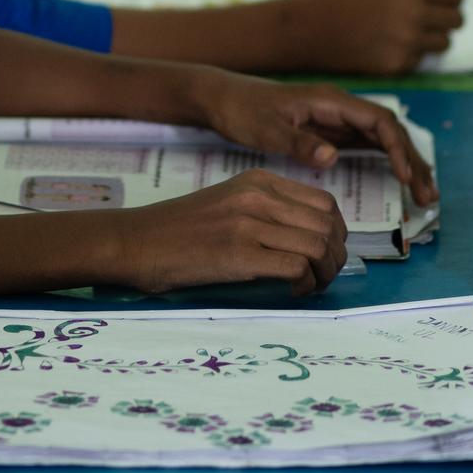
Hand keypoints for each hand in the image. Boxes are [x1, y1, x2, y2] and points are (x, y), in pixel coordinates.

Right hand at [104, 169, 347, 294]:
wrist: (136, 241)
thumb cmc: (180, 231)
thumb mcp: (229, 203)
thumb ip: (267, 211)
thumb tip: (312, 240)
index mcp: (259, 181)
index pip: (325, 203)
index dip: (337, 235)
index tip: (327, 256)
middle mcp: (258, 196)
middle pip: (328, 226)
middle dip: (335, 259)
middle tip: (322, 278)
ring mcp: (248, 224)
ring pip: (318, 247)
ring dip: (323, 275)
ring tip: (308, 287)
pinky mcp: (238, 254)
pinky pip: (296, 267)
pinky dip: (304, 284)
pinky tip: (291, 291)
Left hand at [190, 74, 438, 206]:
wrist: (222, 99)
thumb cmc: (243, 110)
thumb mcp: (267, 129)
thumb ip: (299, 142)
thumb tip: (334, 156)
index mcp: (330, 101)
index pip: (378, 121)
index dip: (398, 148)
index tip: (406, 176)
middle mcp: (340, 107)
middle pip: (390, 131)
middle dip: (413, 161)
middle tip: (428, 196)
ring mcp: (337, 118)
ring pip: (383, 139)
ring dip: (406, 163)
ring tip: (424, 194)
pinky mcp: (331, 130)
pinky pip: (368, 145)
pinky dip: (387, 162)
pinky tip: (399, 181)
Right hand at [278, 0, 465, 75]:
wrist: (312, 28)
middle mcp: (413, 14)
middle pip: (457, 19)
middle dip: (447, 16)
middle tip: (431, 16)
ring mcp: (406, 42)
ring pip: (444, 43)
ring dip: (433, 37)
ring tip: (409, 30)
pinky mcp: (397, 65)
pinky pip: (420, 59)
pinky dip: (411, 53)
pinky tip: (388, 44)